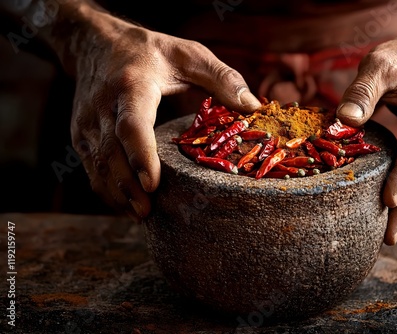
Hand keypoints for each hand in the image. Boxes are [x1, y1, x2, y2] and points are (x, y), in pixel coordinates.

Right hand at [69, 12, 260, 220]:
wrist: (95, 44)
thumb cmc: (147, 50)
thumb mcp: (187, 54)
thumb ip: (222, 77)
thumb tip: (254, 106)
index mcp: (131, 86)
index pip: (131, 125)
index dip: (141, 156)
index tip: (153, 184)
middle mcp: (102, 107)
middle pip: (111, 154)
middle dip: (129, 187)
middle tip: (150, 212)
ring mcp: (86, 123)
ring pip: (97, 166)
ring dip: (117, 193)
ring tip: (141, 215)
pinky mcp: (79, 134)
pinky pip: (91, 168)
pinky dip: (106, 189)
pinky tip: (126, 204)